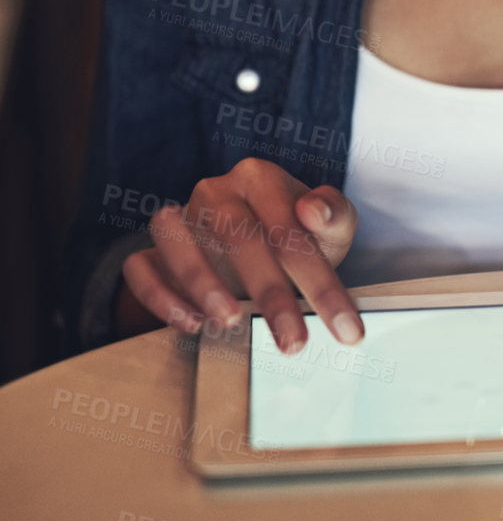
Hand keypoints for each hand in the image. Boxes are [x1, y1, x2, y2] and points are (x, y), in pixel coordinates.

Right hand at [120, 158, 363, 354]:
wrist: (251, 251)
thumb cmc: (295, 239)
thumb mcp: (329, 228)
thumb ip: (334, 215)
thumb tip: (313, 210)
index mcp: (260, 177)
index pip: (291, 229)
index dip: (321, 282)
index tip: (345, 330)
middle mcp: (215, 191)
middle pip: (239, 235)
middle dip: (271, 293)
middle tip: (294, 343)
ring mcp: (179, 218)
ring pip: (176, 239)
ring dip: (201, 282)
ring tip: (231, 322)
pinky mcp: (151, 251)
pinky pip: (140, 267)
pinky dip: (159, 296)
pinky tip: (192, 323)